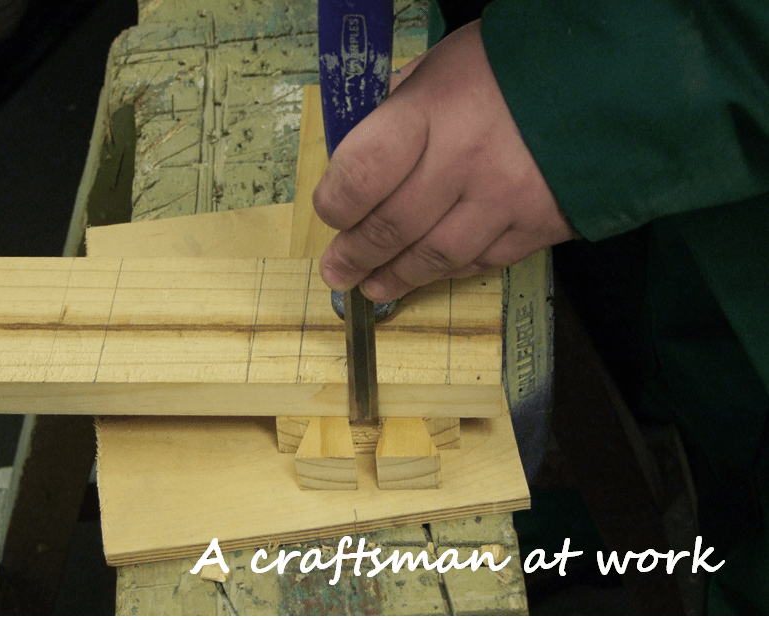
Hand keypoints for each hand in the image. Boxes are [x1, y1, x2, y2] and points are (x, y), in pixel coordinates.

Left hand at [313, 20, 573, 302]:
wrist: (616, 77)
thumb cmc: (514, 65)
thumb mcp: (444, 65)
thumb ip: (402, 110)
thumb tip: (369, 157)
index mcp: (434, 110)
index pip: (364, 172)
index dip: (337, 202)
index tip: (330, 213)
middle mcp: (467, 161)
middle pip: (395, 225)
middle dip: (358, 255)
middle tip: (338, 272)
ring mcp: (506, 200)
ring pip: (437, 256)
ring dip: (398, 277)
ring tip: (373, 288)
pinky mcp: (540, 226)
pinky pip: (483, 262)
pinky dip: (450, 272)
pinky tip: (430, 274)